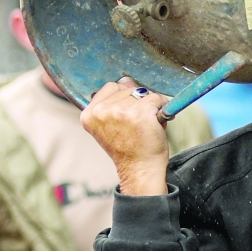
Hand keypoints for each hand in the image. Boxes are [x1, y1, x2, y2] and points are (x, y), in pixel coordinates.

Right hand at [81, 78, 169, 195]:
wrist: (140, 170)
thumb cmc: (128, 148)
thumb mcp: (110, 125)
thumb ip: (113, 103)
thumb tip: (127, 80)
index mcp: (89, 114)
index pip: (111, 87)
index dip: (124, 98)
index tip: (127, 117)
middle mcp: (102, 111)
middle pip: (128, 87)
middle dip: (138, 101)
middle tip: (138, 123)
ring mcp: (121, 111)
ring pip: (144, 92)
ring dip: (151, 105)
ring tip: (147, 125)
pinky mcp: (141, 112)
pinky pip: (157, 98)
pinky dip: (162, 108)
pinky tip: (156, 123)